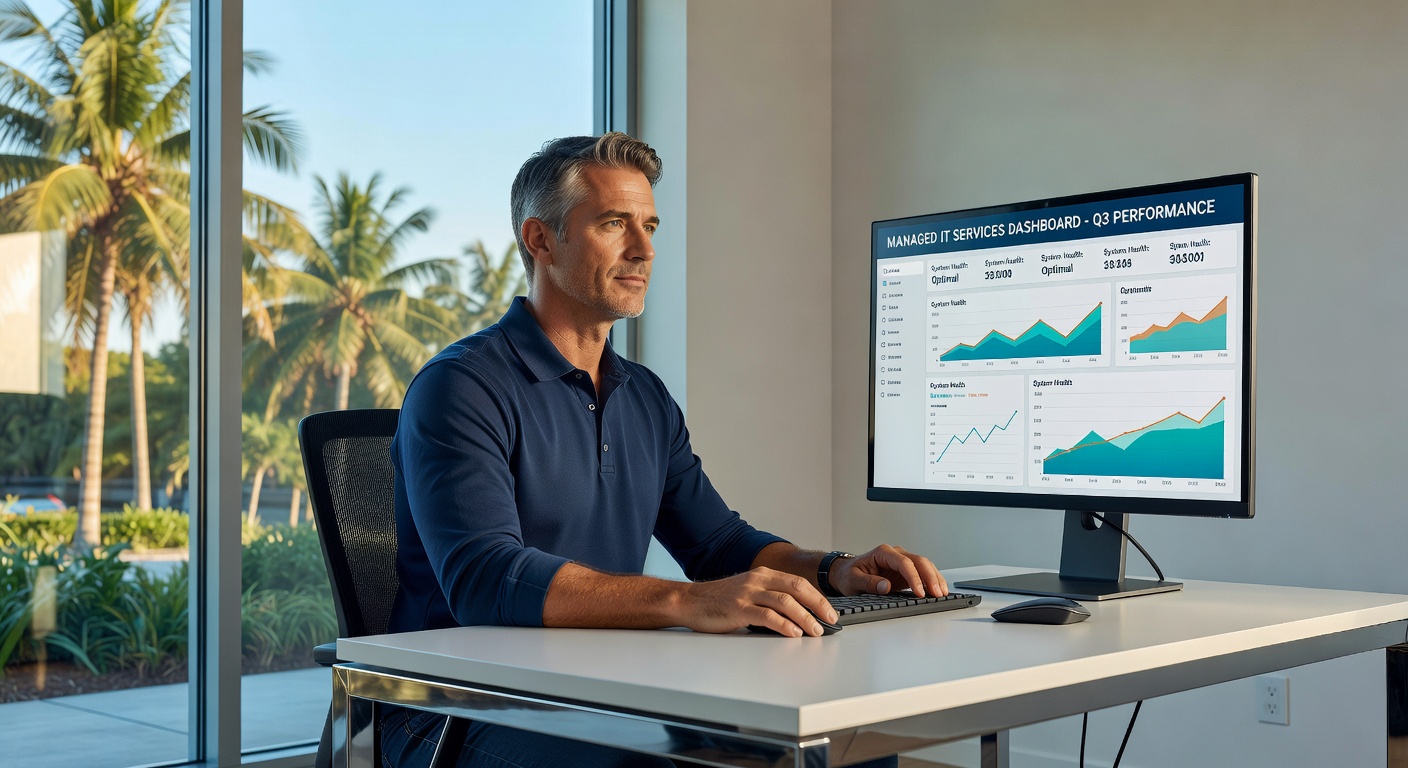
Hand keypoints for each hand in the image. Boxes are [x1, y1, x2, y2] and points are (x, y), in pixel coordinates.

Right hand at [679, 567, 838, 637]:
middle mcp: (757, 580)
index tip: (830, 612)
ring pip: (784, 602)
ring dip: (804, 617)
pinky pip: (766, 615)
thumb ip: (770, 598)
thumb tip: (799, 616)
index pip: (798, 583)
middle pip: (796, 589)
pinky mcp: (737, 608)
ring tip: (815, 631)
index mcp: (763, 574)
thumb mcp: (749, 592)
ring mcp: (747, 593)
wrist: (689, 601)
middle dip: (817, 605)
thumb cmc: (719, 601)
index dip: (818, 597)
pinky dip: (783, 624)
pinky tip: (793, 633)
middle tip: (830, 621)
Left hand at [830, 545, 947, 597]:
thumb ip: (868, 582)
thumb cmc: (849, 575)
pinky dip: (932, 581)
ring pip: (924, 565)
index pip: (904, 562)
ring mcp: (902, 561)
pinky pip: (923, 573)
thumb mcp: (853, 581)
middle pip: (919, 561)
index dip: (914, 577)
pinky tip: (938, 590)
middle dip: (930, 577)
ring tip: (942, 593)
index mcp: (883, 553)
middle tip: (937, 594)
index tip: (919, 592)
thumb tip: (885, 586)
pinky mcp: (905, 572)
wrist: (846, 573)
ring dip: (935, 578)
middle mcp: (895, 554)